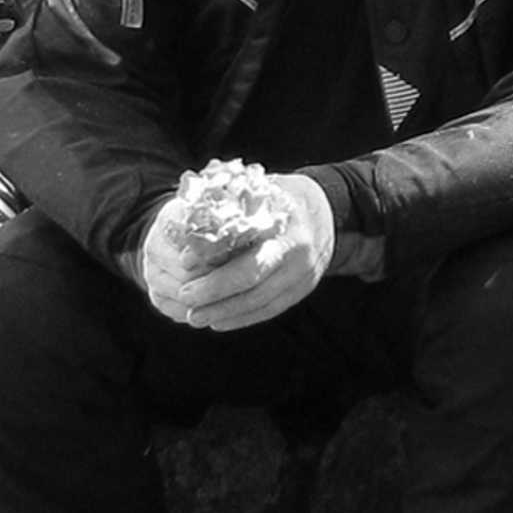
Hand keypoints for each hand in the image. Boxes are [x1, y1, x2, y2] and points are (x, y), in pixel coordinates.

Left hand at [141, 174, 338, 331]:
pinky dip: (244, 318)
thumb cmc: (282, 197)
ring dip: (225, 311)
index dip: (212, 253)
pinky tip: (219, 322)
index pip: (243, 240)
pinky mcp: (304, 288)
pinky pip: (272, 309)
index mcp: (281, 219)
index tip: (184, 261)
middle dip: (216, 290)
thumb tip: (185, 224)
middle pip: (253, 275)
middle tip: (185, 298)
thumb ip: (229, 204)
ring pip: (261, 299)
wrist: (329, 211)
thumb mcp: (259, 189)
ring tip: (195, 317)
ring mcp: (304, 271)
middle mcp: (296, 247)